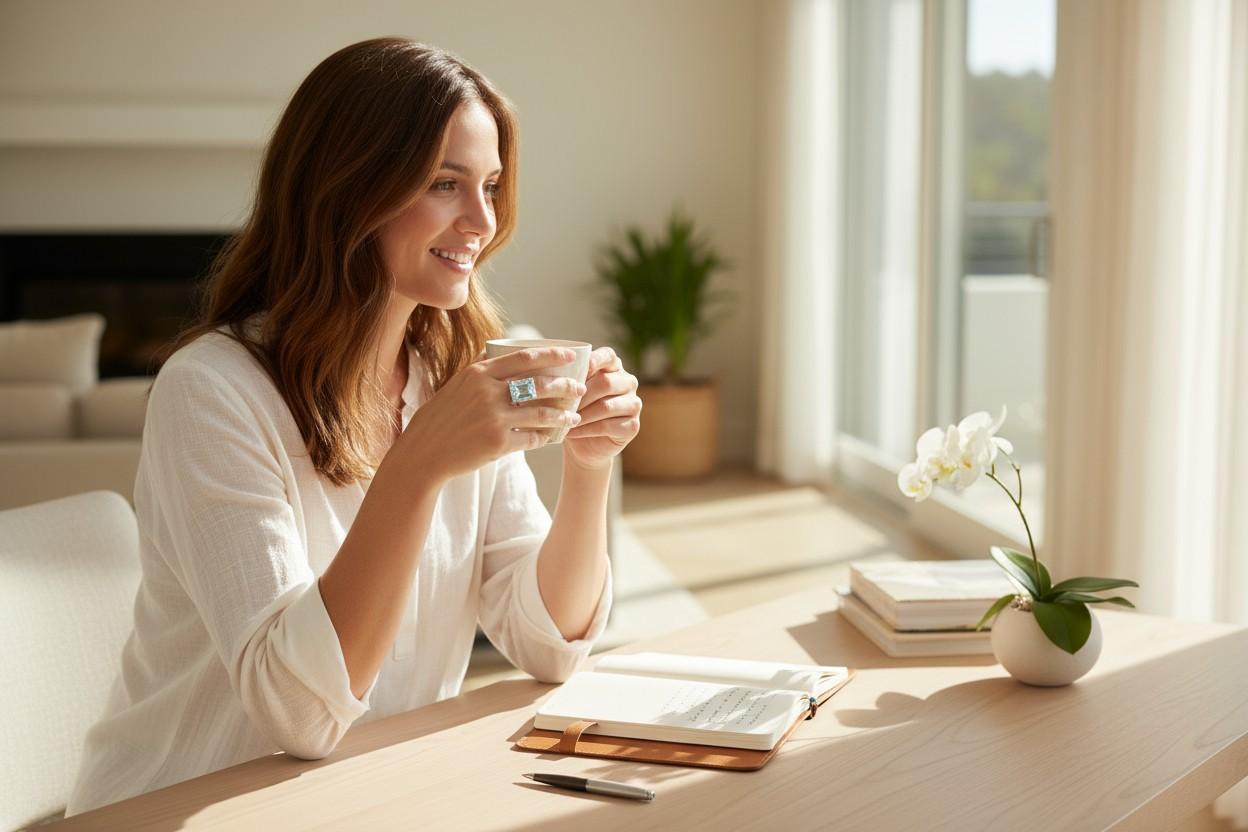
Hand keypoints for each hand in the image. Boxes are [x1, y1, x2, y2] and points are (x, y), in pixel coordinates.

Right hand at [394, 347, 587, 483]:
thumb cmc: (440, 418)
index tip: (570, 354)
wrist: (423, 452)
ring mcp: (493, 418)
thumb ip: (478, 368)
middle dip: (565, 385)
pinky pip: (532, 438)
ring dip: (563, 415)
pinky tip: (553, 437)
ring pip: (541, 412)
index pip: (524, 357)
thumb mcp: (455, 385)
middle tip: (580, 388)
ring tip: (575, 417)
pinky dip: (545, 437)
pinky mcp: (498, 442)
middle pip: (539, 383)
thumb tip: (495, 348)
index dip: (552, 354)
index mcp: (478, 373)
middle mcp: (487, 391)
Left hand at [563, 347, 641, 470]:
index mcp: (614, 367)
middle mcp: (628, 382)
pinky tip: (572, 431)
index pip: (608, 356)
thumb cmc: (574, 410)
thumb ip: (570, 378)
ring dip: (582, 414)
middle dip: (581, 395)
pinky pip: (607, 426)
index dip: (594, 360)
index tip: (579, 368)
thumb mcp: (571, 391)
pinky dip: (586, 429)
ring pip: (606, 406)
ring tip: (564, 419)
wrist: (583, 444)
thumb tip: (554, 371)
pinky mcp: (633, 426)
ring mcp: (634, 404)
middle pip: (606, 383)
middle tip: (560, 403)